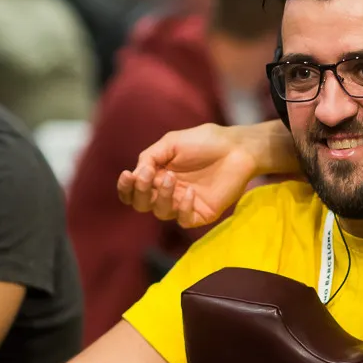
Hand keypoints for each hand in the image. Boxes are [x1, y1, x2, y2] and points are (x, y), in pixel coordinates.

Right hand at [117, 123, 258, 228]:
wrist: (237, 148)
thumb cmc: (205, 142)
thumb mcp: (171, 142)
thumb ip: (150, 157)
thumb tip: (135, 175)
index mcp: (157, 175)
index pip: (133, 190)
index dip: (126, 188)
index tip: (128, 175)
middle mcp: (167, 192)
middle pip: (142, 204)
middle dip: (141, 192)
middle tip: (149, 176)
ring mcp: (183, 204)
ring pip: (161, 212)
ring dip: (163, 196)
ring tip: (173, 178)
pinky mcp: (201, 214)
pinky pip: (184, 220)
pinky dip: (184, 208)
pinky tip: (191, 192)